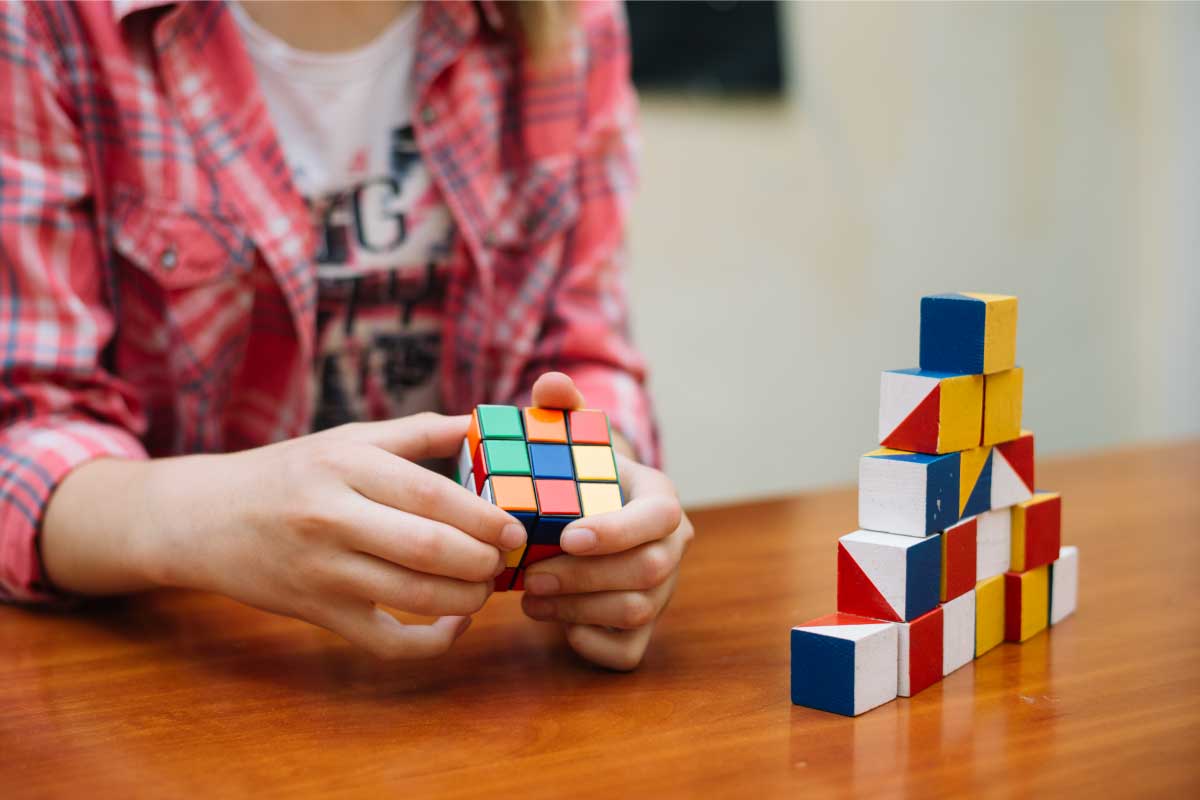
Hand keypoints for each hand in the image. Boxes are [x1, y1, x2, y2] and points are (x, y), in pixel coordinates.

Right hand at [135, 414, 525, 658]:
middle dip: (482, 560)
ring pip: (414, 597)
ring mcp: (322, 571)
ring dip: (466, 598)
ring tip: (484, 586)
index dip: (483, 516)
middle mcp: (332, 517)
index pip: (431, 495)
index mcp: (346, 466)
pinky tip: (453, 623)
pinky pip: (386, 643)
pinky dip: (431, 642)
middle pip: (429, 549)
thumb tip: (477, 423)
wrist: (203, 517)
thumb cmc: (287, 473)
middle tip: (504, 560)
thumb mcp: (345, 440)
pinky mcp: (317, 613)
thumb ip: (415, 433)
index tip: (514, 529)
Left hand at [518, 373, 693, 669]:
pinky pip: (627, 651)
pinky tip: (557, 623)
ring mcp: (663, 591)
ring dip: (578, 608)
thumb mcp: (571, 437)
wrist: (589, 516)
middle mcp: (672, 547)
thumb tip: (550, 386)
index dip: (618, 532)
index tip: (568, 536)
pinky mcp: (643, 630)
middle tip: (529, 575)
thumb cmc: (579, 475)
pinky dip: (591, 643)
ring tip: (529, 596)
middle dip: (585, 577)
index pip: (660, 518)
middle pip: (648, 572)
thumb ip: (559, 408)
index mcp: (660, 498)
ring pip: (637, 612)